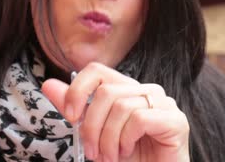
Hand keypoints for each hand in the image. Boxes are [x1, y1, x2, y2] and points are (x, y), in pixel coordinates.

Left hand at [42, 62, 189, 161]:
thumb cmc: (127, 157)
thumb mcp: (94, 132)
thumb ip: (74, 109)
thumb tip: (49, 85)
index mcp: (126, 89)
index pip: (97, 70)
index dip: (78, 90)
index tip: (71, 117)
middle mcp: (146, 90)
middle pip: (106, 92)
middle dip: (92, 126)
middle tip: (92, 152)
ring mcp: (163, 103)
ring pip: (121, 106)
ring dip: (108, 139)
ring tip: (110, 156)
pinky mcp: (175, 119)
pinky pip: (139, 118)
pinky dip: (125, 139)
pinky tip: (127, 151)